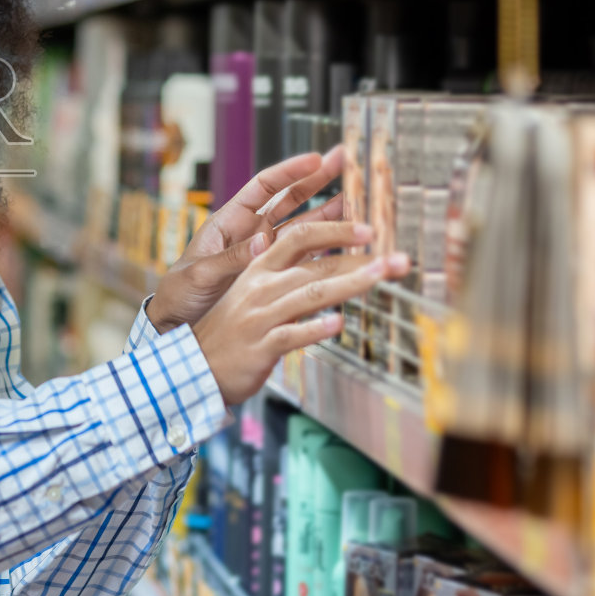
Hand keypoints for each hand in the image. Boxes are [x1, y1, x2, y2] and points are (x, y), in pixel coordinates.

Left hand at [147, 147, 345, 333]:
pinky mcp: (276, 274)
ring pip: (305, 226)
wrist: (178, 322)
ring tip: (360, 200)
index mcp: (230, 221)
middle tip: (346, 162)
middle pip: (291, 199)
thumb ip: (230, 258)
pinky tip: (348, 242)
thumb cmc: (179, 292)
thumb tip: (262, 242)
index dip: (290, 172)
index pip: (264, 187)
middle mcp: (253, 232)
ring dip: (331, 213)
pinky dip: (327, 250)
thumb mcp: (199, 273)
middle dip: (319, 180)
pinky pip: (306, 257)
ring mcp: (267, 253)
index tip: (315, 159)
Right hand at [191, 221, 407, 405]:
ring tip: (381, 278)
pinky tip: (339, 324)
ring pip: (310, 295)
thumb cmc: (233, 330)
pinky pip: (292, 334)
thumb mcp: (254, 294)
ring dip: (349, 285)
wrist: (196, 366)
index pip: (298, 238)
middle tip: (398, 259)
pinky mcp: (260, 347)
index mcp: (259, 270)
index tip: (369, 230)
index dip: (334, 230)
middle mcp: (261, 288)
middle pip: (315, 265)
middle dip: (361, 260)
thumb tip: (326, 259)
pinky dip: (315, 328)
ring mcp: (260, 317)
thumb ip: (287, 276)